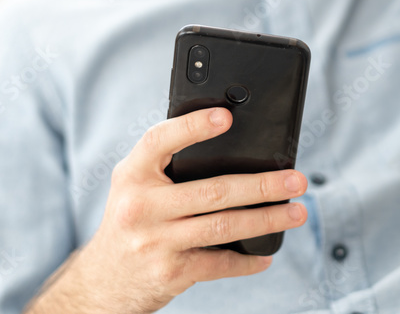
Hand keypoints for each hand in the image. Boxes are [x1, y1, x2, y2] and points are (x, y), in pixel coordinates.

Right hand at [25, 107, 307, 313]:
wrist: (102, 282)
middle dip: (263, 185)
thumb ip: (168, 164)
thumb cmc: (133, 221)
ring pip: (223, 226)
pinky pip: (218, 263)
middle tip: (297, 180)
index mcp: (132, 175)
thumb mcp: (135, 186)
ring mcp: (155, 242)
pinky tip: (267, 253)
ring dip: (267, 219)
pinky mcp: (170, 272)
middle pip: (213, 190)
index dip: (193, 126)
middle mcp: (140, 207)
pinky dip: (247, 259)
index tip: (227, 116)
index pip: (160, 141)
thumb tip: (235, 142)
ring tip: (297, 212)